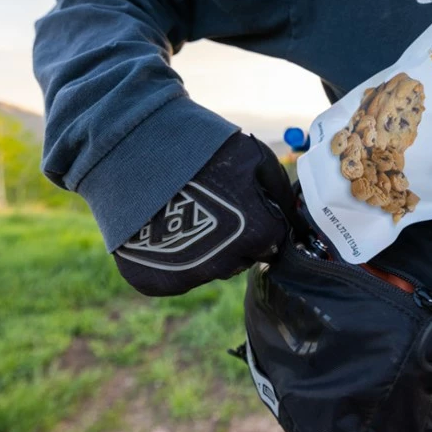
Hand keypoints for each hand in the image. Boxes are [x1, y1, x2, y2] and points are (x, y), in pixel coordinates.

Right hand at [114, 133, 296, 295]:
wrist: (135, 149)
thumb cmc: (202, 149)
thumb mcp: (255, 158)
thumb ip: (280, 194)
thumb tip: (296, 218)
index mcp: (258, 234)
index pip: (271, 242)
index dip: (257, 221)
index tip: (238, 203)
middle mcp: (226, 265)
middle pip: (240, 260)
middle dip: (232, 238)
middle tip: (208, 205)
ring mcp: (189, 277)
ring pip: (207, 269)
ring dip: (202, 249)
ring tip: (181, 211)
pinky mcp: (154, 282)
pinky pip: (174, 276)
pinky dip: (170, 258)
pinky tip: (160, 226)